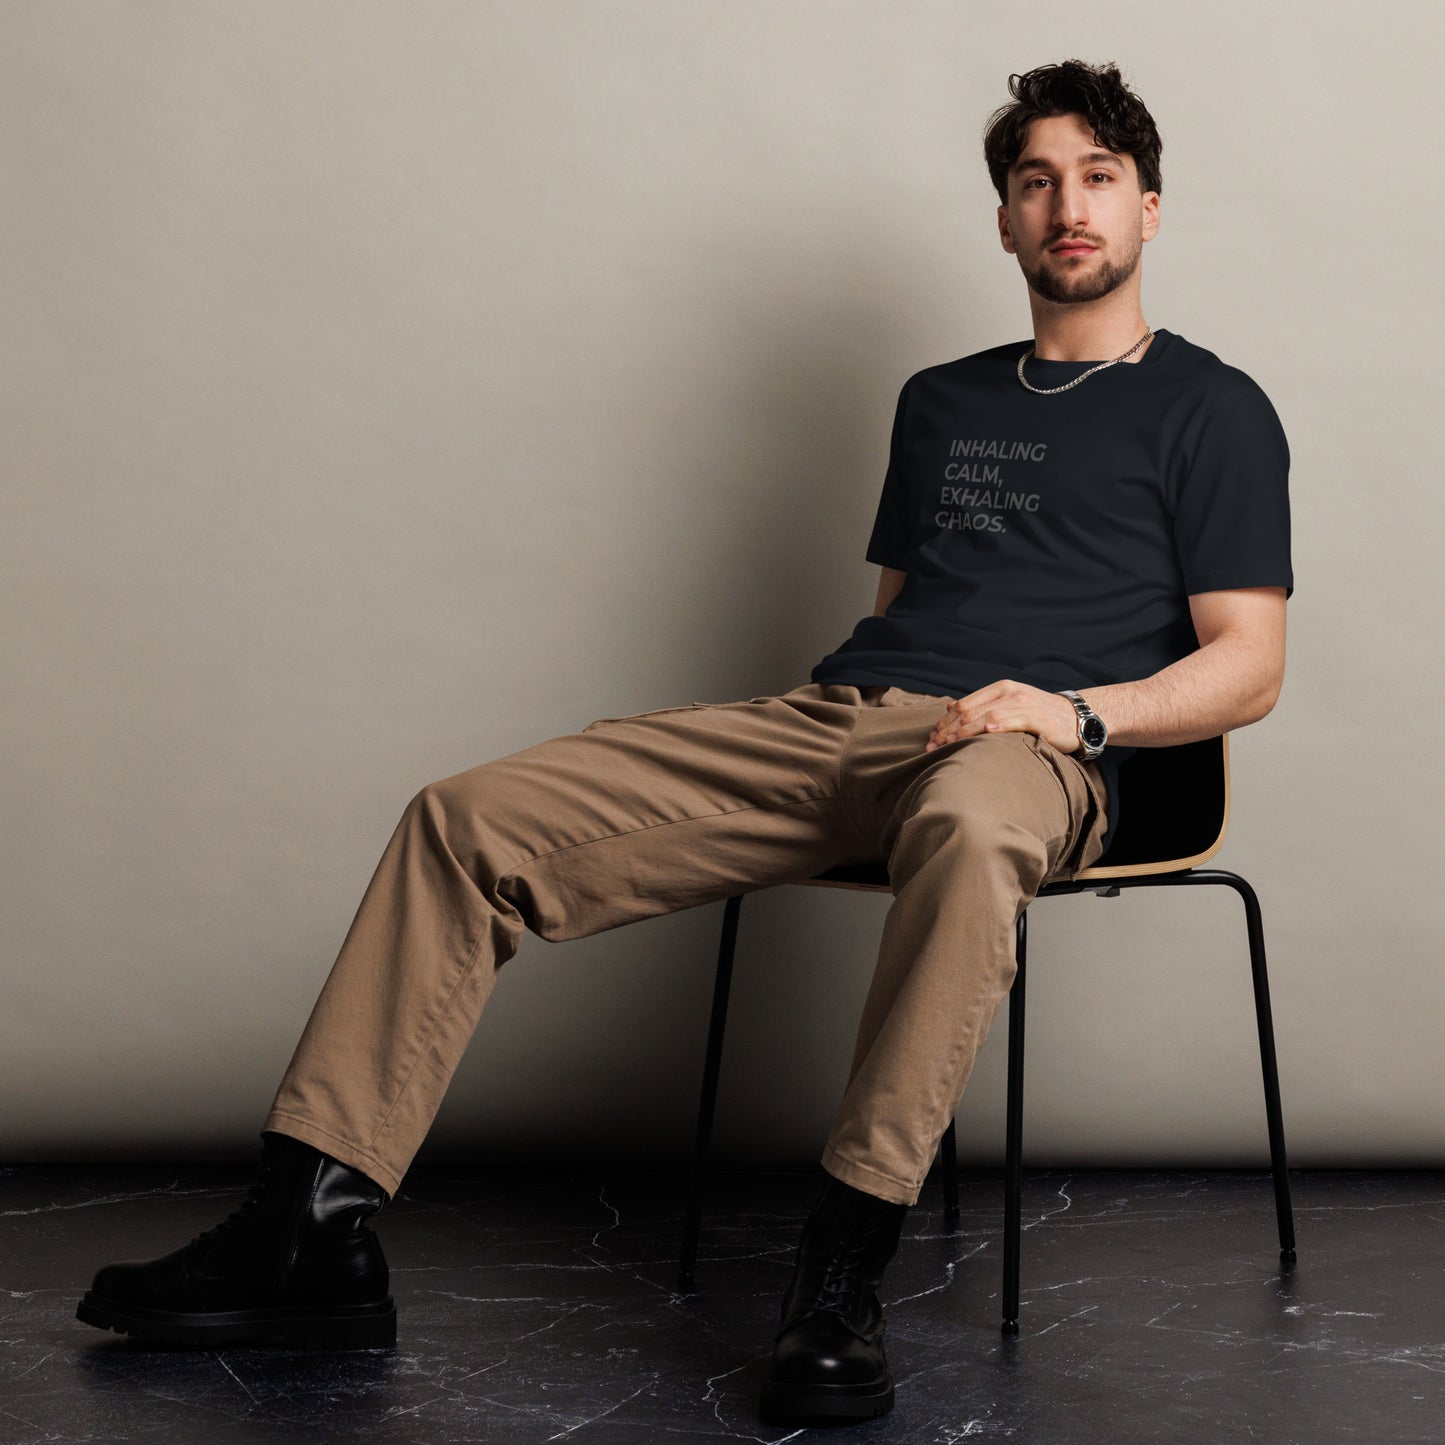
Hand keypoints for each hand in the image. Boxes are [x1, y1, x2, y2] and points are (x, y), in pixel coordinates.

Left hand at [924, 680, 1081, 754]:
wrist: (1075, 717)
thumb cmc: (1038, 715)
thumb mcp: (1009, 704)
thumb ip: (983, 705)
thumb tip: (950, 708)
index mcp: (999, 688)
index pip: (964, 704)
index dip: (945, 722)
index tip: (932, 738)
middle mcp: (1009, 693)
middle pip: (971, 711)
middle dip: (949, 729)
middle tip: (933, 746)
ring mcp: (1024, 704)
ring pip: (987, 716)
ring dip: (965, 731)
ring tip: (949, 744)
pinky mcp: (1037, 718)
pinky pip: (1014, 720)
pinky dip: (999, 725)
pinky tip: (986, 731)